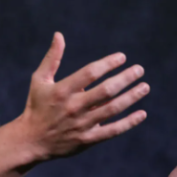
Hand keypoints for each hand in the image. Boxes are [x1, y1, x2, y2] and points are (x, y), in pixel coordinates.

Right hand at [18, 32, 149, 160]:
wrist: (31, 140)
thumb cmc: (36, 106)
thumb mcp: (39, 80)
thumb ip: (52, 58)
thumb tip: (59, 35)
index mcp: (62, 90)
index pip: (90, 73)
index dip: (108, 63)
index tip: (122, 57)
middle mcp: (74, 107)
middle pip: (106, 90)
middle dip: (125, 78)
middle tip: (139, 69)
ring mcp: (82, 124)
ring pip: (112, 109)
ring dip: (131, 97)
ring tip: (144, 87)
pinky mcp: (88, 139)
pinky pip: (112, 131)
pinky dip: (129, 123)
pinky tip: (142, 113)